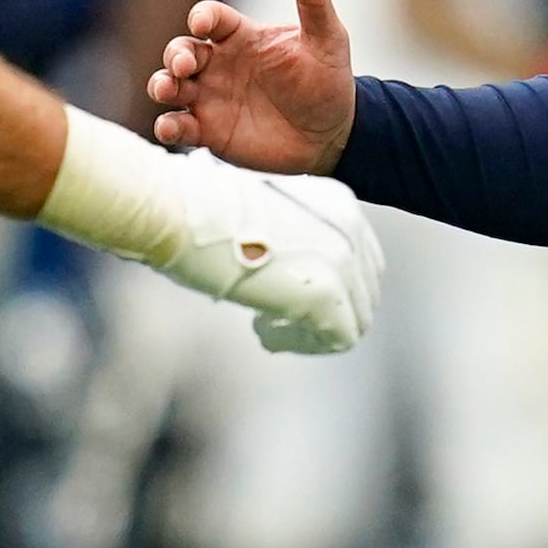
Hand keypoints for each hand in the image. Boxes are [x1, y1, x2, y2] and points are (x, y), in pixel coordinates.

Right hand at [147, 0, 360, 173]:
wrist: (331, 134)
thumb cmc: (327, 81)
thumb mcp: (326, 40)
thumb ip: (314, 4)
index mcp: (242, 36)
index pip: (211, 17)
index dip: (202, 16)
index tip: (202, 23)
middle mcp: (219, 64)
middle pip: (181, 50)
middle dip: (176, 54)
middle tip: (183, 65)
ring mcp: (211, 97)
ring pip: (171, 85)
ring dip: (161, 84)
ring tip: (167, 89)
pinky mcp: (209, 131)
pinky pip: (178, 126)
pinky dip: (167, 126)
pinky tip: (170, 127)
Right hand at [168, 155, 386, 354]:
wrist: (183, 208)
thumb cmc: (201, 208)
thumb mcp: (262, 212)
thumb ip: (290, 237)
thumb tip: (287, 272)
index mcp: (339, 203)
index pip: (361, 259)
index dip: (332, 286)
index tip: (292, 295)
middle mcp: (351, 229)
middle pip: (364, 291)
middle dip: (326, 312)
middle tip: (278, 316)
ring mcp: (344, 261)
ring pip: (357, 319)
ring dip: (314, 330)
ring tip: (267, 325)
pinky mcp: (328, 294)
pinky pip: (339, 339)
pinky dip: (304, 344)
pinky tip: (265, 331)